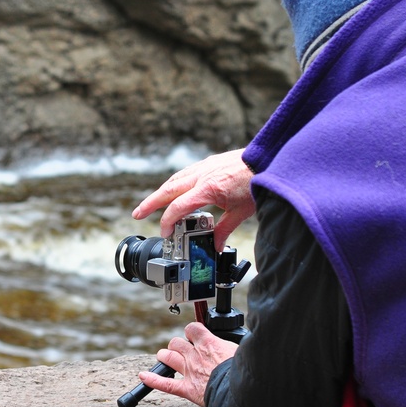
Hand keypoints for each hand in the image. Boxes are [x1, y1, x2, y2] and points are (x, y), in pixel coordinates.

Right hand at [131, 148, 254, 249]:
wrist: (268, 160)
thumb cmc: (257, 184)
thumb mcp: (241, 212)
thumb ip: (225, 229)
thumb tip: (217, 245)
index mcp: (206, 189)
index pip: (178, 208)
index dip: (168, 222)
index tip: (165, 233)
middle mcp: (201, 175)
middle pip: (167, 190)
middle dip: (150, 203)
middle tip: (137, 214)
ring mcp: (204, 167)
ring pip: (175, 179)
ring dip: (161, 192)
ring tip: (152, 203)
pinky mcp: (209, 163)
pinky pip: (185, 172)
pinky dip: (175, 182)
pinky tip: (175, 188)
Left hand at [137, 322, 237, 406]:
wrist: (243, 391)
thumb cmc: (244, 371)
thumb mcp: (241, 350)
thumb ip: (232, 345)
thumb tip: (241, 341)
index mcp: (209, 344)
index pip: (193, 328)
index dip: (192, 330)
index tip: (195, 335)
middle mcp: (195, 356)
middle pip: (176, 342)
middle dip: (177, 344)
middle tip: (182, 349)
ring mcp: (189, 372)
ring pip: (168, 357)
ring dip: (165, 356)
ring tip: (165, 357)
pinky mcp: (187, 389)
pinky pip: (165, 384)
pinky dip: (152, 380)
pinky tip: (143, 376)